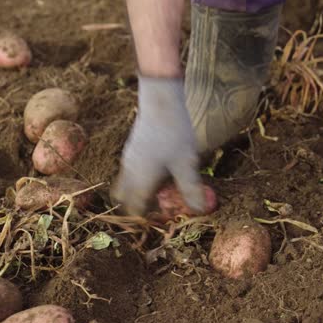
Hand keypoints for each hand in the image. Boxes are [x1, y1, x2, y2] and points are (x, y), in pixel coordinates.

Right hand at [111, 76, 204, 216]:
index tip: (162, 219)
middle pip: (123, 200)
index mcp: (140, 180)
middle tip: (158, 209)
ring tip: (161, 192)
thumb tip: (199, 211)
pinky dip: (139, 181)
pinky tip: (159, 173)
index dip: (146, 219)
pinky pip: (129, 174)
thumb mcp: (187, 164)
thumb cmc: (174, 133)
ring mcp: (128, 160)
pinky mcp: (131, 150)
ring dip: (138, 194)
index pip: (136, 210)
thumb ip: (191, 189)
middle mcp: (129, 172)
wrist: (160, 102)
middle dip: (136, 208)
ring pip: (125, 186)